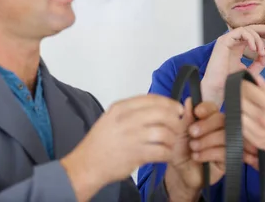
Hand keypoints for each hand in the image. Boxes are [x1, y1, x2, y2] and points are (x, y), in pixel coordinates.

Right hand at [60, 94, 184, 201]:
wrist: (86, 165)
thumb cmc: (101, 142)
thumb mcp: (112, 118)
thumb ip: (132, 111)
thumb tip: (159, 107)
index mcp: (121, 108)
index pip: (152, 99)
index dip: (169, 103)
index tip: (178, 109)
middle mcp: (126, 120)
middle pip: (162, 114)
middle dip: (175, 121)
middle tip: (178, 127)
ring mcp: (131, 137)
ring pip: (164, 133)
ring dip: (172, 139)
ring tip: (171, 143)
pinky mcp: (135, 155)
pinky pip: (160, 151)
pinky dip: (167, 153)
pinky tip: (166, 154)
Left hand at [165, 99, 225, 200]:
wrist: (180, 174)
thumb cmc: (180, 152)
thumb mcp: (179, 134)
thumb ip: (185, 118)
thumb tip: (189, 101)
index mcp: (208, 119)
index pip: (213, 108)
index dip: (206, 108)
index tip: (197, 112)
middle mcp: (220, 128)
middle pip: (222, 119)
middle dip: (206, 125)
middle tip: (192, 133)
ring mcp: (227, 143)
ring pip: (225, 135)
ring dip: (206, 140)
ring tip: (193, 147)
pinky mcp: (230, 158)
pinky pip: (225, 151)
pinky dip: (209, 153)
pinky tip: (197, 156)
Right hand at [201, 25, 264, 105]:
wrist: (219, 90)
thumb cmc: (231, 83)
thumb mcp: (251, 71)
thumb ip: (260, 62)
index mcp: (238, 47)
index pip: (253, 35)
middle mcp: (232, 42)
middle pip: (252, 28)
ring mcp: (227, 40)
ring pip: (247, 29)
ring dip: (258, 39)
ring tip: (261, 52)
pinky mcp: (223, 41)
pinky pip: (239, 32)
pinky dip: (250, 38)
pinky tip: (255, 49)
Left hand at [240, 74, 264, 174]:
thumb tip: (256, 79)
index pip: (247, 89)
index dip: (242, 82)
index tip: (242, 79)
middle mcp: (260, 118)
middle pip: (238, 100)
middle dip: (238, 92)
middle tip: (240, 89)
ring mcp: (256, 132)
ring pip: (236, 114)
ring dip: (236, 106)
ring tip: (243, 102)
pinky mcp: (254, 141)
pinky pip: (239, 126)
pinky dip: (240, 118)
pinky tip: (246, 115)